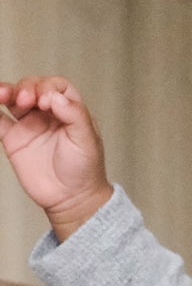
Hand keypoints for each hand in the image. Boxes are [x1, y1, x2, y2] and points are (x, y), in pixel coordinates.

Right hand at [0, 76, 112, 238]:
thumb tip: (55, 96)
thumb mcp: (88, 140)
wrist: (71, 199)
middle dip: (26, 87)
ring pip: (12, 99)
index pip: (55, 86)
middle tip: (26, 100)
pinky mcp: (13, 140)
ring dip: (6, 91)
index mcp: (68, 110)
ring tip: (2, 94)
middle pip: (31, 88)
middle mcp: (47, 114)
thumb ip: (75, 114)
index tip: (46, 101)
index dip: (48, 87)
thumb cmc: (85, 170)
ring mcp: (29, 125)